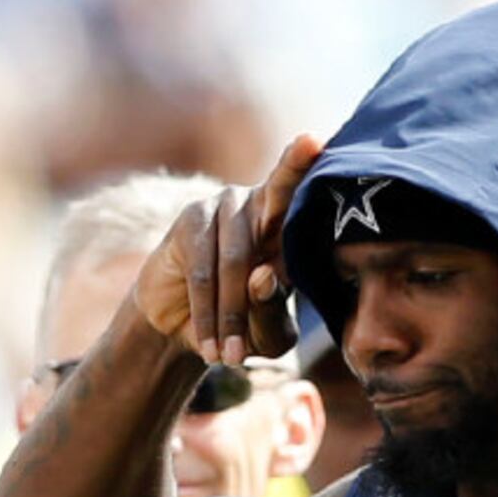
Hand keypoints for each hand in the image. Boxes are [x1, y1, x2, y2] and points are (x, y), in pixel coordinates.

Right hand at [134, 132, 323, 366]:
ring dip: (232, 314)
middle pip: (279, 190)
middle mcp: (259, 206)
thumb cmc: (238, 328)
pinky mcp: (189, 223)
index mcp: (289, 227)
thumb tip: (263, 275)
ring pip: (236, 262)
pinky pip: (203, 273)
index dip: (307, 166)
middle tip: (310, 142)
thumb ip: (273, 311)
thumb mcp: (266, 334)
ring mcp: (222, 208)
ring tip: (230, 358)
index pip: (304, 193)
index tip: (316, 138)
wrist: (181, 332)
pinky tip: (210, 345)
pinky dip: (207, 315)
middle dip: (293, 169)